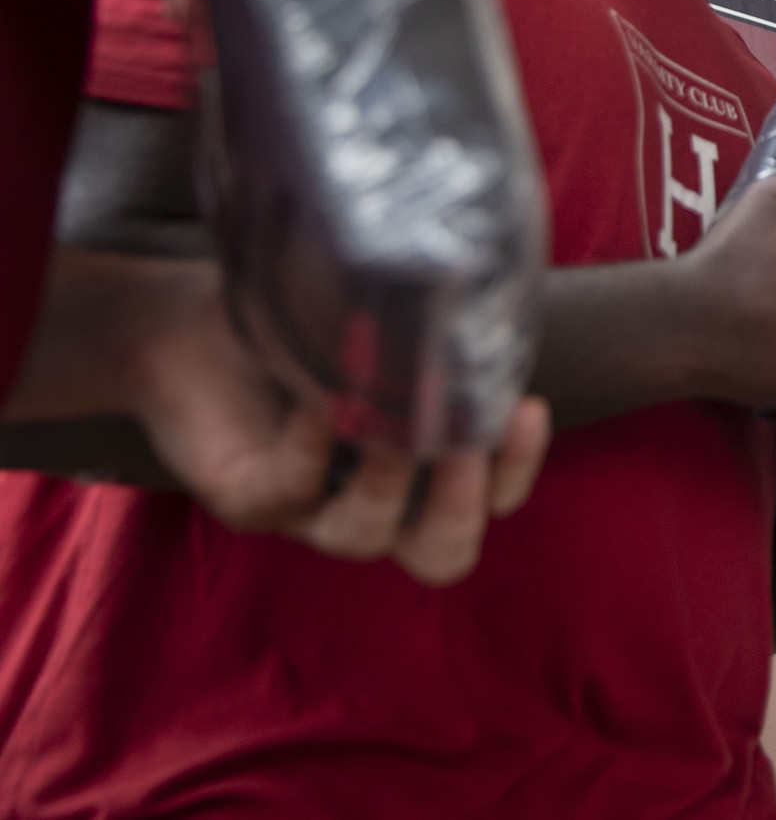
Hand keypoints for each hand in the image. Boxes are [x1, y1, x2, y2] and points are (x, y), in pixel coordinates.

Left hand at [13, 249, 549, 583]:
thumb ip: (431, 325)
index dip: (516, 471)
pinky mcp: (245, 499)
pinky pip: (290, 489)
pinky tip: (322, 396)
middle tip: (467, 444)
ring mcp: (305, 510)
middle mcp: (366, 503)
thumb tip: (490, 290)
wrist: (179, 323)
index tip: (525, 407)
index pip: (489, 502)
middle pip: (441, 555)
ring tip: (395, 425)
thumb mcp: (376, 320)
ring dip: (391, 485)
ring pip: (366, 539)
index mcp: (413, 473)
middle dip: (465, 505)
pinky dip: (313, 445)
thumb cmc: (292, 320)